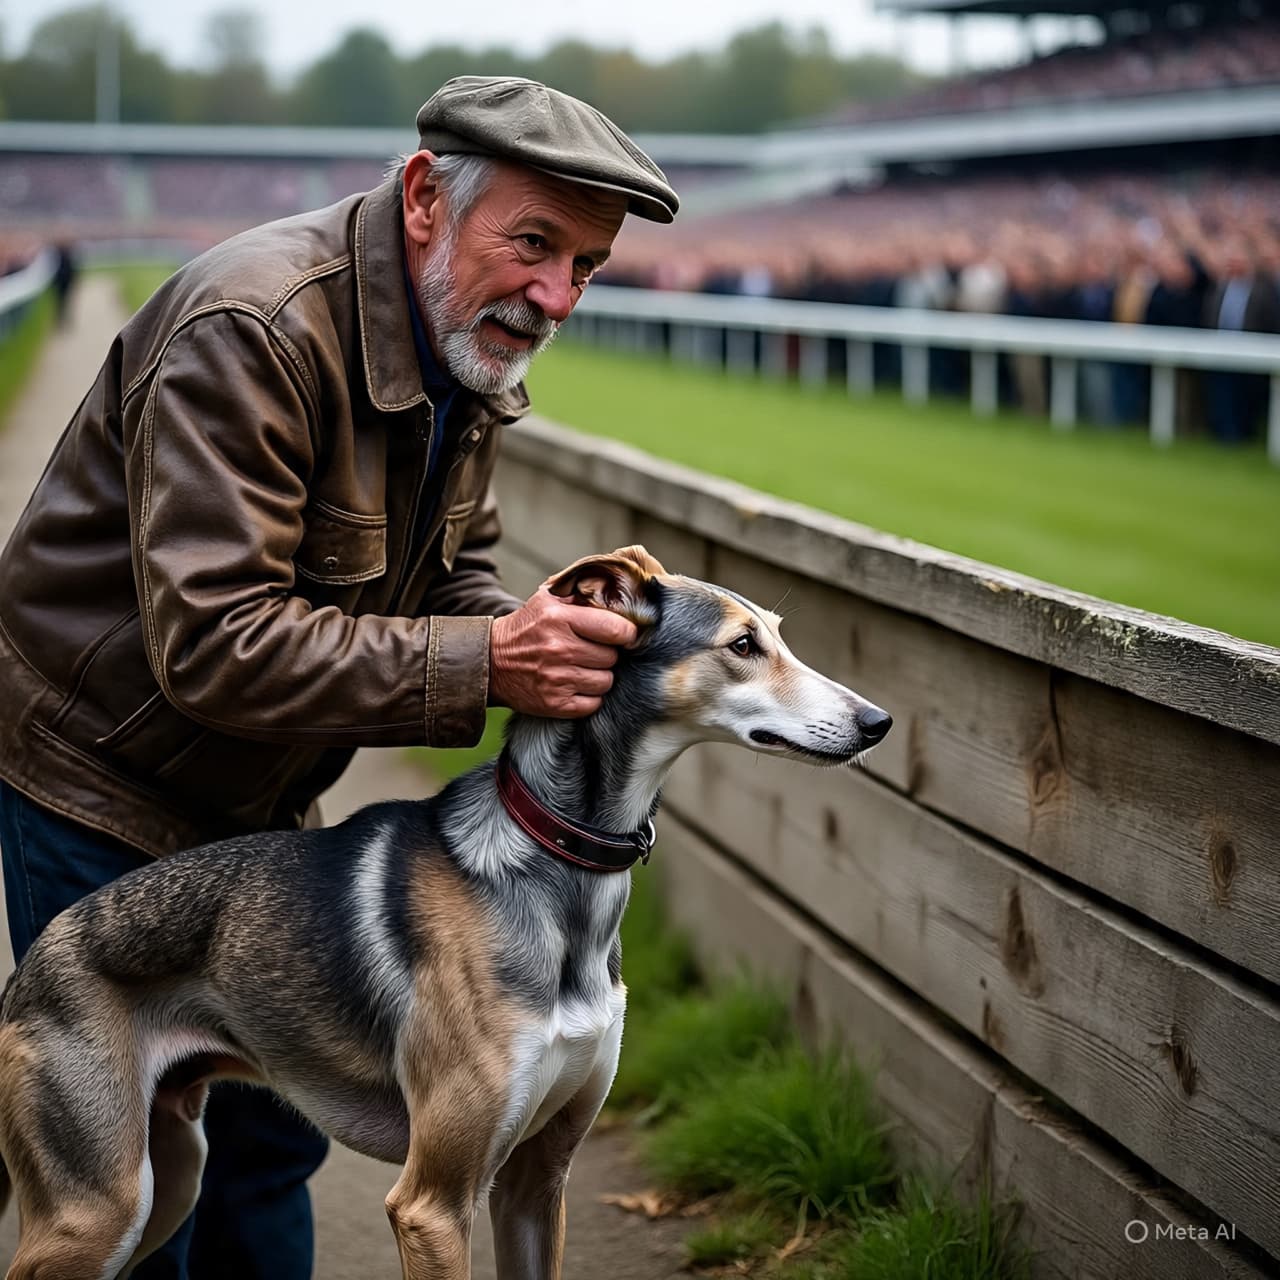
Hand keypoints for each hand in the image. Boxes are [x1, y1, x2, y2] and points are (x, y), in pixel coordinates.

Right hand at [488, 585, 637, 716]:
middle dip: (606, 654)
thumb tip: (616, 585)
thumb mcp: (548, 599)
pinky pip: (593, 704)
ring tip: (581, 667)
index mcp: (560, 618)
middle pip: (612, 657)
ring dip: (599, 676)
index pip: (616, 629)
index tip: (622, 635)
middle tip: (591, 650)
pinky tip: (575, 685)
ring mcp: (556, 679)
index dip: (626, 633)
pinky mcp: (554, 703)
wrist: (491, 661)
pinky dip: (589, 697)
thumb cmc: (527, 628)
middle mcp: (559, 648)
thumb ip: (581, 591)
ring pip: (605, 682)